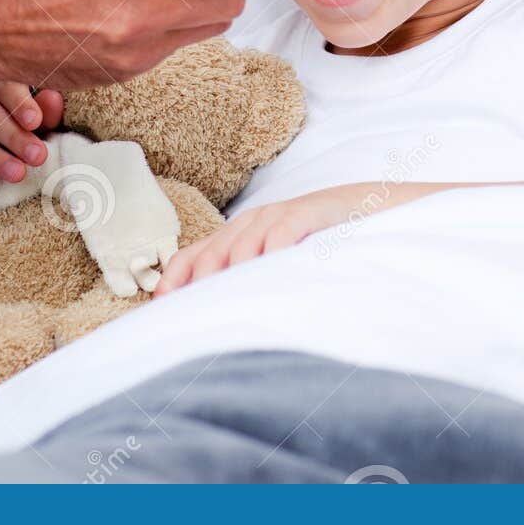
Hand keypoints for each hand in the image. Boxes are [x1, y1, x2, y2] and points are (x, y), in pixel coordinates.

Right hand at [0, 82, 64, 188]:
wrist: (6, 153)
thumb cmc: (28, 130)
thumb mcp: (44, 120)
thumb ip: (48, 110)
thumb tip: (53, 98)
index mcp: (0, 87)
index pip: (7, 89)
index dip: (21, 105)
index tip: (35, 122)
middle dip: (14, 138)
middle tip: (36, 156)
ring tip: (17, 173)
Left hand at [154, 185, 367, 295]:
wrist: (360, 205)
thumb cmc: (314, 240)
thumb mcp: (275, 259)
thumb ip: (248, 280)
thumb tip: (220, 319)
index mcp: (237, 235)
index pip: (192, 255)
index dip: (174, 280)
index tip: (163, 309)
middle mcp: (250, 222)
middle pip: (213, 253)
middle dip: (199, 285)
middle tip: (193, 316)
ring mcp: (277, 215)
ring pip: (242, 245)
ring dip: (232, 274)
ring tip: (226, 305)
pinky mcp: (307, 212)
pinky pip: (283, 232)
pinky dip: (272, 252)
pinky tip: (270, 272)